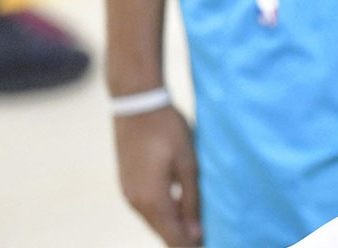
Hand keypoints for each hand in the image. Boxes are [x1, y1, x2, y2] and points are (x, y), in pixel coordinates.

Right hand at [113, 106, 202, 245]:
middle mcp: (135, 202)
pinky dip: (164, 213)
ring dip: (174, 226)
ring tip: (198, 229)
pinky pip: (147, 207)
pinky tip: (180, 209)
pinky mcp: (127, 183)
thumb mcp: (188, 165)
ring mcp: (128, 193)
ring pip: (154, 220)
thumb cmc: (168, 130)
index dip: (192, 246)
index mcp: (152, 200)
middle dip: (184, 239)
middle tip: (207, 239)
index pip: (174, 238)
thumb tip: (196, 235)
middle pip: (163, 232)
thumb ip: (191, 201)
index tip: (210, 245)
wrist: (137, 104)